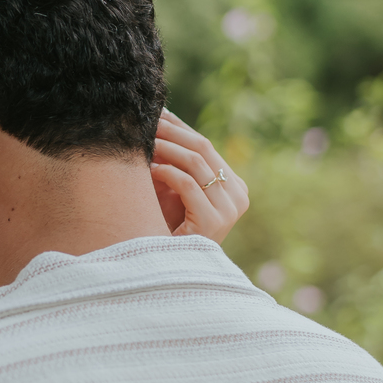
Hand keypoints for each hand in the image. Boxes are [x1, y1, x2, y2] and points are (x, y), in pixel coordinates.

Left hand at [150, 110, 248, 240]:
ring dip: (166, 148)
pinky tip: (148, 170)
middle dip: (172, 132)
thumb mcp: (178, 192)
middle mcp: (238, 196)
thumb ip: (178, 164)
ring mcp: (230, 209)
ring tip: (143, 143)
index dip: (179, 127)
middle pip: (203, 148)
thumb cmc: (170, 230)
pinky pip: (187, 185)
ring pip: (196, 163)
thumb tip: (162, 121)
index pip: (206, 146)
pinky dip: (166, 173)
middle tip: (146, 121)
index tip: (156, 113)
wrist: (171, 269)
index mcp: (235, 187)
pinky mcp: (214, 221)